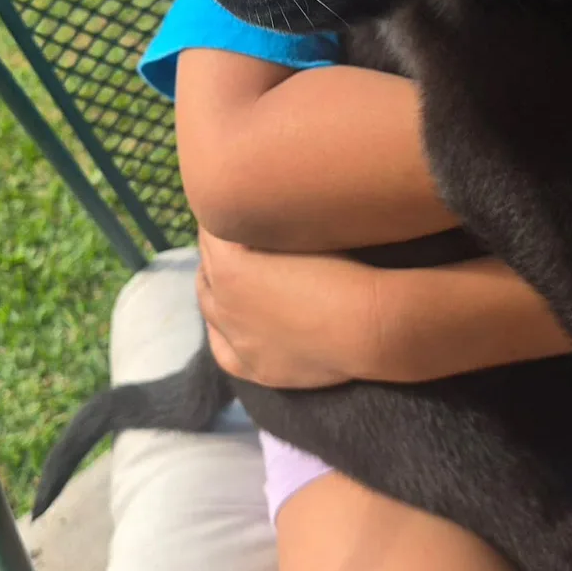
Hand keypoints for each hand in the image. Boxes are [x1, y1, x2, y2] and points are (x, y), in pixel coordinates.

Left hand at [196, 227, 379, 387]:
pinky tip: (225, 322)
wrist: (364, 326)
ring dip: (213, 285)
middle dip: (216, 248)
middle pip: (207, 268)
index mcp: (228, 267)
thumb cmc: (341, 268)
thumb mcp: (301, 231)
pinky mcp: (255, 367)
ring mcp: (238, 340)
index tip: (237, 204)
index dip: (223, 214)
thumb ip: (270, 223)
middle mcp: (224, 304)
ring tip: (227, 271)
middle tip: (235, 233)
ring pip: (209, 308)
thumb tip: (258, 215)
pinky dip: (219, 331)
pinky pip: (222, 350)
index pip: (211, 233)